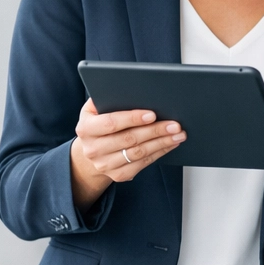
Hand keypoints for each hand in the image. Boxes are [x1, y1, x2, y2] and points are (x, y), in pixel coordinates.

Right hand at [70, 99, 184, 208]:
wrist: (92, 150)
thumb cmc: (98, 124)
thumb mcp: (95, 109)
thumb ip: (107, 98)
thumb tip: (130, 88)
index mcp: (86, 128)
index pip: (111, 123)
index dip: (132, 118)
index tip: (152, 114)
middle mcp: (93, 149)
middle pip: (129, 139)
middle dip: (155, 131)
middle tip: (174, 124)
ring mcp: (105, 165)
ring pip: (139, 153)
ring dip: (162, 143)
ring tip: (177, 134)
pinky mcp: (118, 175)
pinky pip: (143, 164)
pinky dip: (160, 153)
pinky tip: (170, 144)